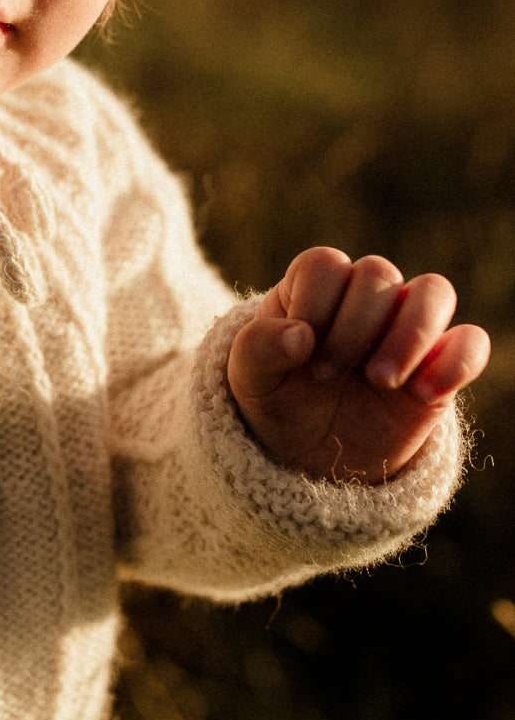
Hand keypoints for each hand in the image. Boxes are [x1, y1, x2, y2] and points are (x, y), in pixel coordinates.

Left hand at [227, 247, 488, 482]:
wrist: (310, 455)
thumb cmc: (276, 401)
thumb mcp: (248, 378)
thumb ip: (258, 348)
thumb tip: (300, 335)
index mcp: (311, 288)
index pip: (325, 263)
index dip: (314, 303)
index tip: (300, 351)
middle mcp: (361, 298)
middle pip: (378, 272)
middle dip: (352, 326)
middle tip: (326, 376)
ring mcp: (405, 328)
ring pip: (434, 291)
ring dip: (410, 332)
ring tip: (380, 380)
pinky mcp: (440, 366)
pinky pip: (471, 343)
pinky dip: (456, 362)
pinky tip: (423, 394)